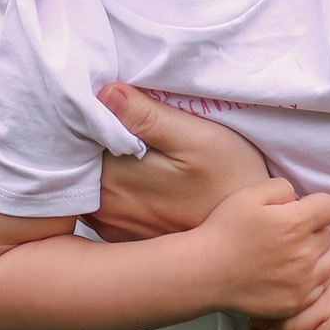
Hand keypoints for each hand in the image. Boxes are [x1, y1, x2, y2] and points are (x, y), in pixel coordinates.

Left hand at [92, 84, 274, 241]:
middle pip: (78, 163)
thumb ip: (147, 116)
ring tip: (125, 144)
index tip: (100, 99)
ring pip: (86, 183)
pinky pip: (99, 203)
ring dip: (97, 163)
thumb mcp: (196, 137)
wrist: (252, 230)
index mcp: (114, 181)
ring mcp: (111, 227)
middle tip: (112, 116)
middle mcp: (104, 210)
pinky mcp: (122, 236)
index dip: (86, 115)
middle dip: (88, 139)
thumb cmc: (229, 179)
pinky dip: (107, 185)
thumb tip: (105, 93)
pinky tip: (133, 173)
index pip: (76, 141)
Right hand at [195, 179, 329, 321]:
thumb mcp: (249, 194)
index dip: (316, 205)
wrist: (205, 272)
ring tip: (293, 253)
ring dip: (318, 252)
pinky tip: (291, 272)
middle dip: (313, 228)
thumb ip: (282, 188)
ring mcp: (303, 281)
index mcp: (295, 223)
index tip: (300, 211)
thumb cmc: (224, 230)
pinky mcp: (298, 301)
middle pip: (329, 232)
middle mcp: (305, 253)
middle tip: (286, 234)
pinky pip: (323, 284)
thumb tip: (300, 199)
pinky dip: (313, 276)